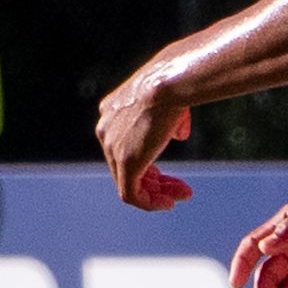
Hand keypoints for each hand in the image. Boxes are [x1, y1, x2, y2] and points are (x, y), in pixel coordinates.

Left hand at [92, 57, 194, 209]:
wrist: (169, 84)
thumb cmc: (175, 84)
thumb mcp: (171, 99)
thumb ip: (172, 119)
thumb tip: (179, 134)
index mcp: (112, 112)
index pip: (126, 146)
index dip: (149, 163)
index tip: (169, 174)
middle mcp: (106, 129)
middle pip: (126, 166)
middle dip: (156, 181)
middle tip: (181, 189)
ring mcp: (111, 147)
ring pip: (129, 182)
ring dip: (157, 194)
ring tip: (180, 197)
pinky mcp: (125, 163)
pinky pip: (131, 194)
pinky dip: (150, 203)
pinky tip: (168, 203)